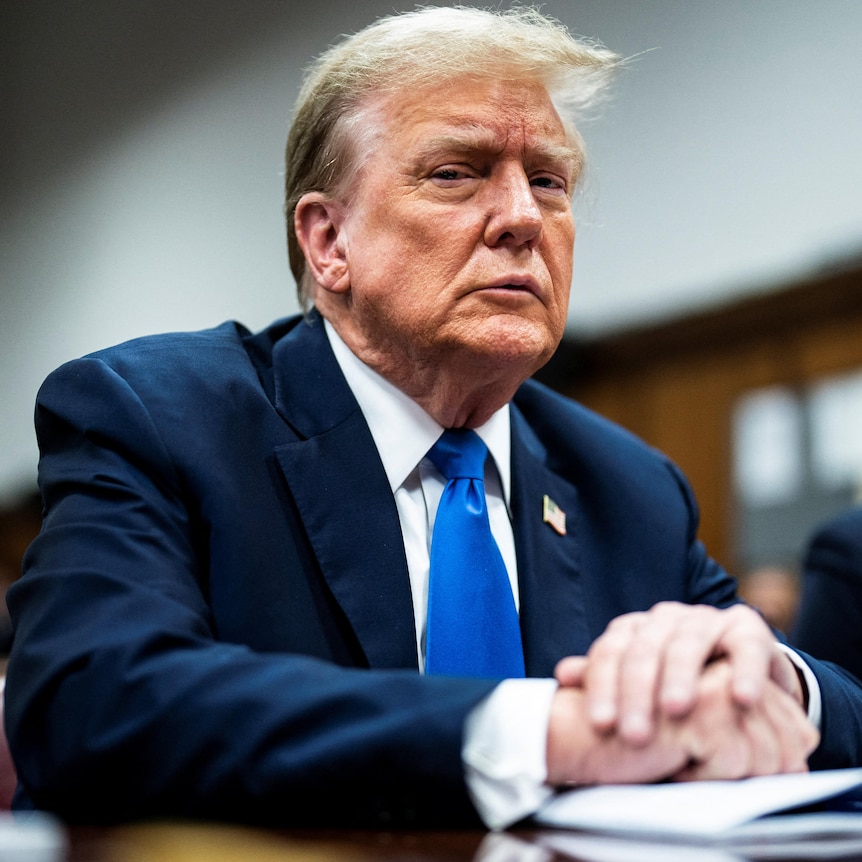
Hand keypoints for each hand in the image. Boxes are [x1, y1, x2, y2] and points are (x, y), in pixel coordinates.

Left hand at [555, 602, 803, 744]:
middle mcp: (666, 619)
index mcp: (634, 629)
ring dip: (681, 677)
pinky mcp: (748, 629)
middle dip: (637, 693)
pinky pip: (747, 647)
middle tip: (634, 734)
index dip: (603, 687)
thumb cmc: (677, 684)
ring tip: (676, 710)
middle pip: (644, 650)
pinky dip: (746, 672)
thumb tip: (562, 676)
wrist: (737, 670)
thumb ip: (603, 679)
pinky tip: (741, 699)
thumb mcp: (639, 683)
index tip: (601, 726)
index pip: (610, 652)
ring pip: (688, 644)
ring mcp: (706, 620)